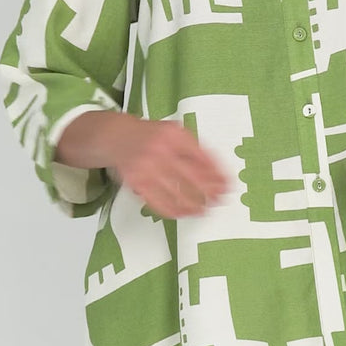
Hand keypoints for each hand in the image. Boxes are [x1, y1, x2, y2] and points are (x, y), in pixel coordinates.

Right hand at [56, 110, 228, 218]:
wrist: (116, 137)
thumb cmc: (151, 135)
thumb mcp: (174, 132)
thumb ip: (194, 148)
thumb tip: (218, 171)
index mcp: (174, 135)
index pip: (202, 157)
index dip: (217, 173)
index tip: (229, 184)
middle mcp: (160, 150)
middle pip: (191, 176)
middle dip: (210, 190)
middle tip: (222, 199)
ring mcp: (147, 168)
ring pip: (176, 192)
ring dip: (195, 204)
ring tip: (206, 210)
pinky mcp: (137, 183)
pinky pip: (159, 202)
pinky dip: (174, 210)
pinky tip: (185, 213)